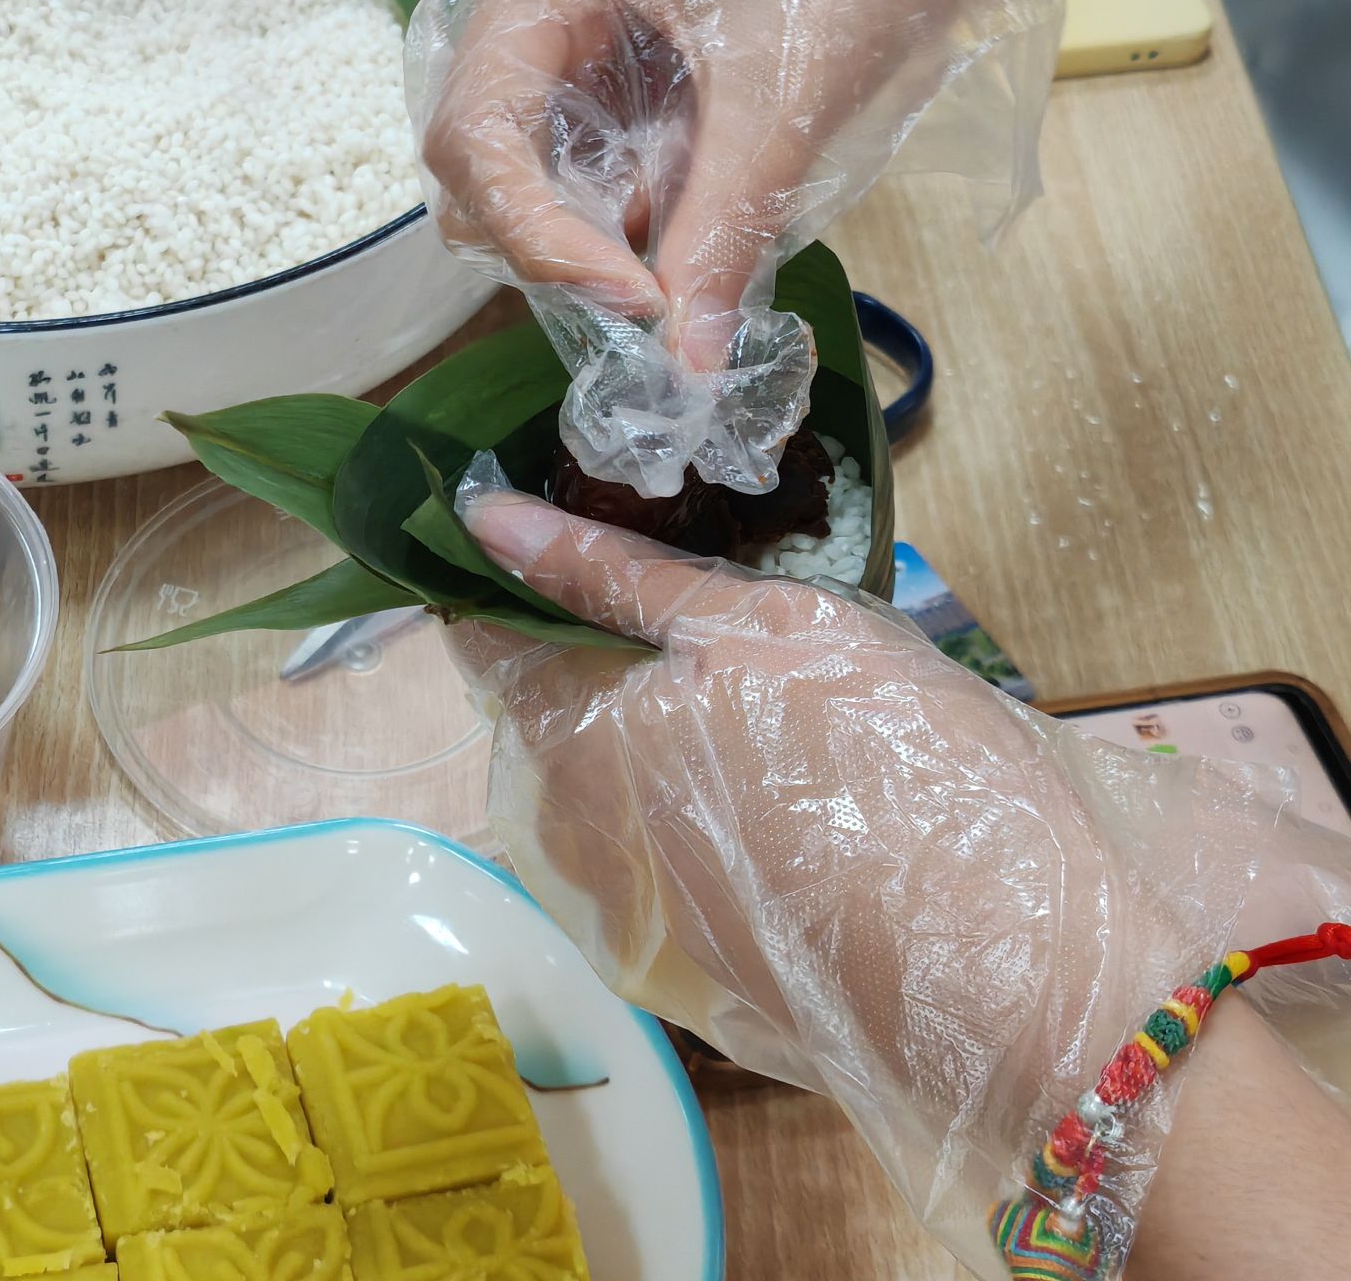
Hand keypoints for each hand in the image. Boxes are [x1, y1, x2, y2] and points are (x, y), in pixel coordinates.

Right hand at [405, 0, 1061, 495]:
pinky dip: (642, 217)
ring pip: (534, 185)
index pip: (477, 135)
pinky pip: (593, 178)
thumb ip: (723, 224)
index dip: (537, 234)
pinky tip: (708, 197)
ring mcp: (566, 44)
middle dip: (563, 242)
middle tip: (659, 296)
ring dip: (605, 233)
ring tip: (704, 229)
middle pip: (485, 169)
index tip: (636, 299)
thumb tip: (688, 360)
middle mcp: (530, 5)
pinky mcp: (611, 82)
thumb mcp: (786, 87)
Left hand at [454, 489, 1299, 1274]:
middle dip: (590, 663)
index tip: (580, 545)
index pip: (485, 638)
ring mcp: (614, 924)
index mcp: (563, 739)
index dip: (522, 581)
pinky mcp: (676, 981)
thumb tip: (489, 517)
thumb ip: (613, 575)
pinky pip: (642, 874)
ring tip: (750, 718)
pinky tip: (768, 810)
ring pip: (588, 801)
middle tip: (700, 625)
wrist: (1014, 971)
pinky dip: (676, 828)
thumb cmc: (891, 763)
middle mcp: (560, 843)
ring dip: (635, 747)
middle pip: (536, 722)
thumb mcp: (764, 628)